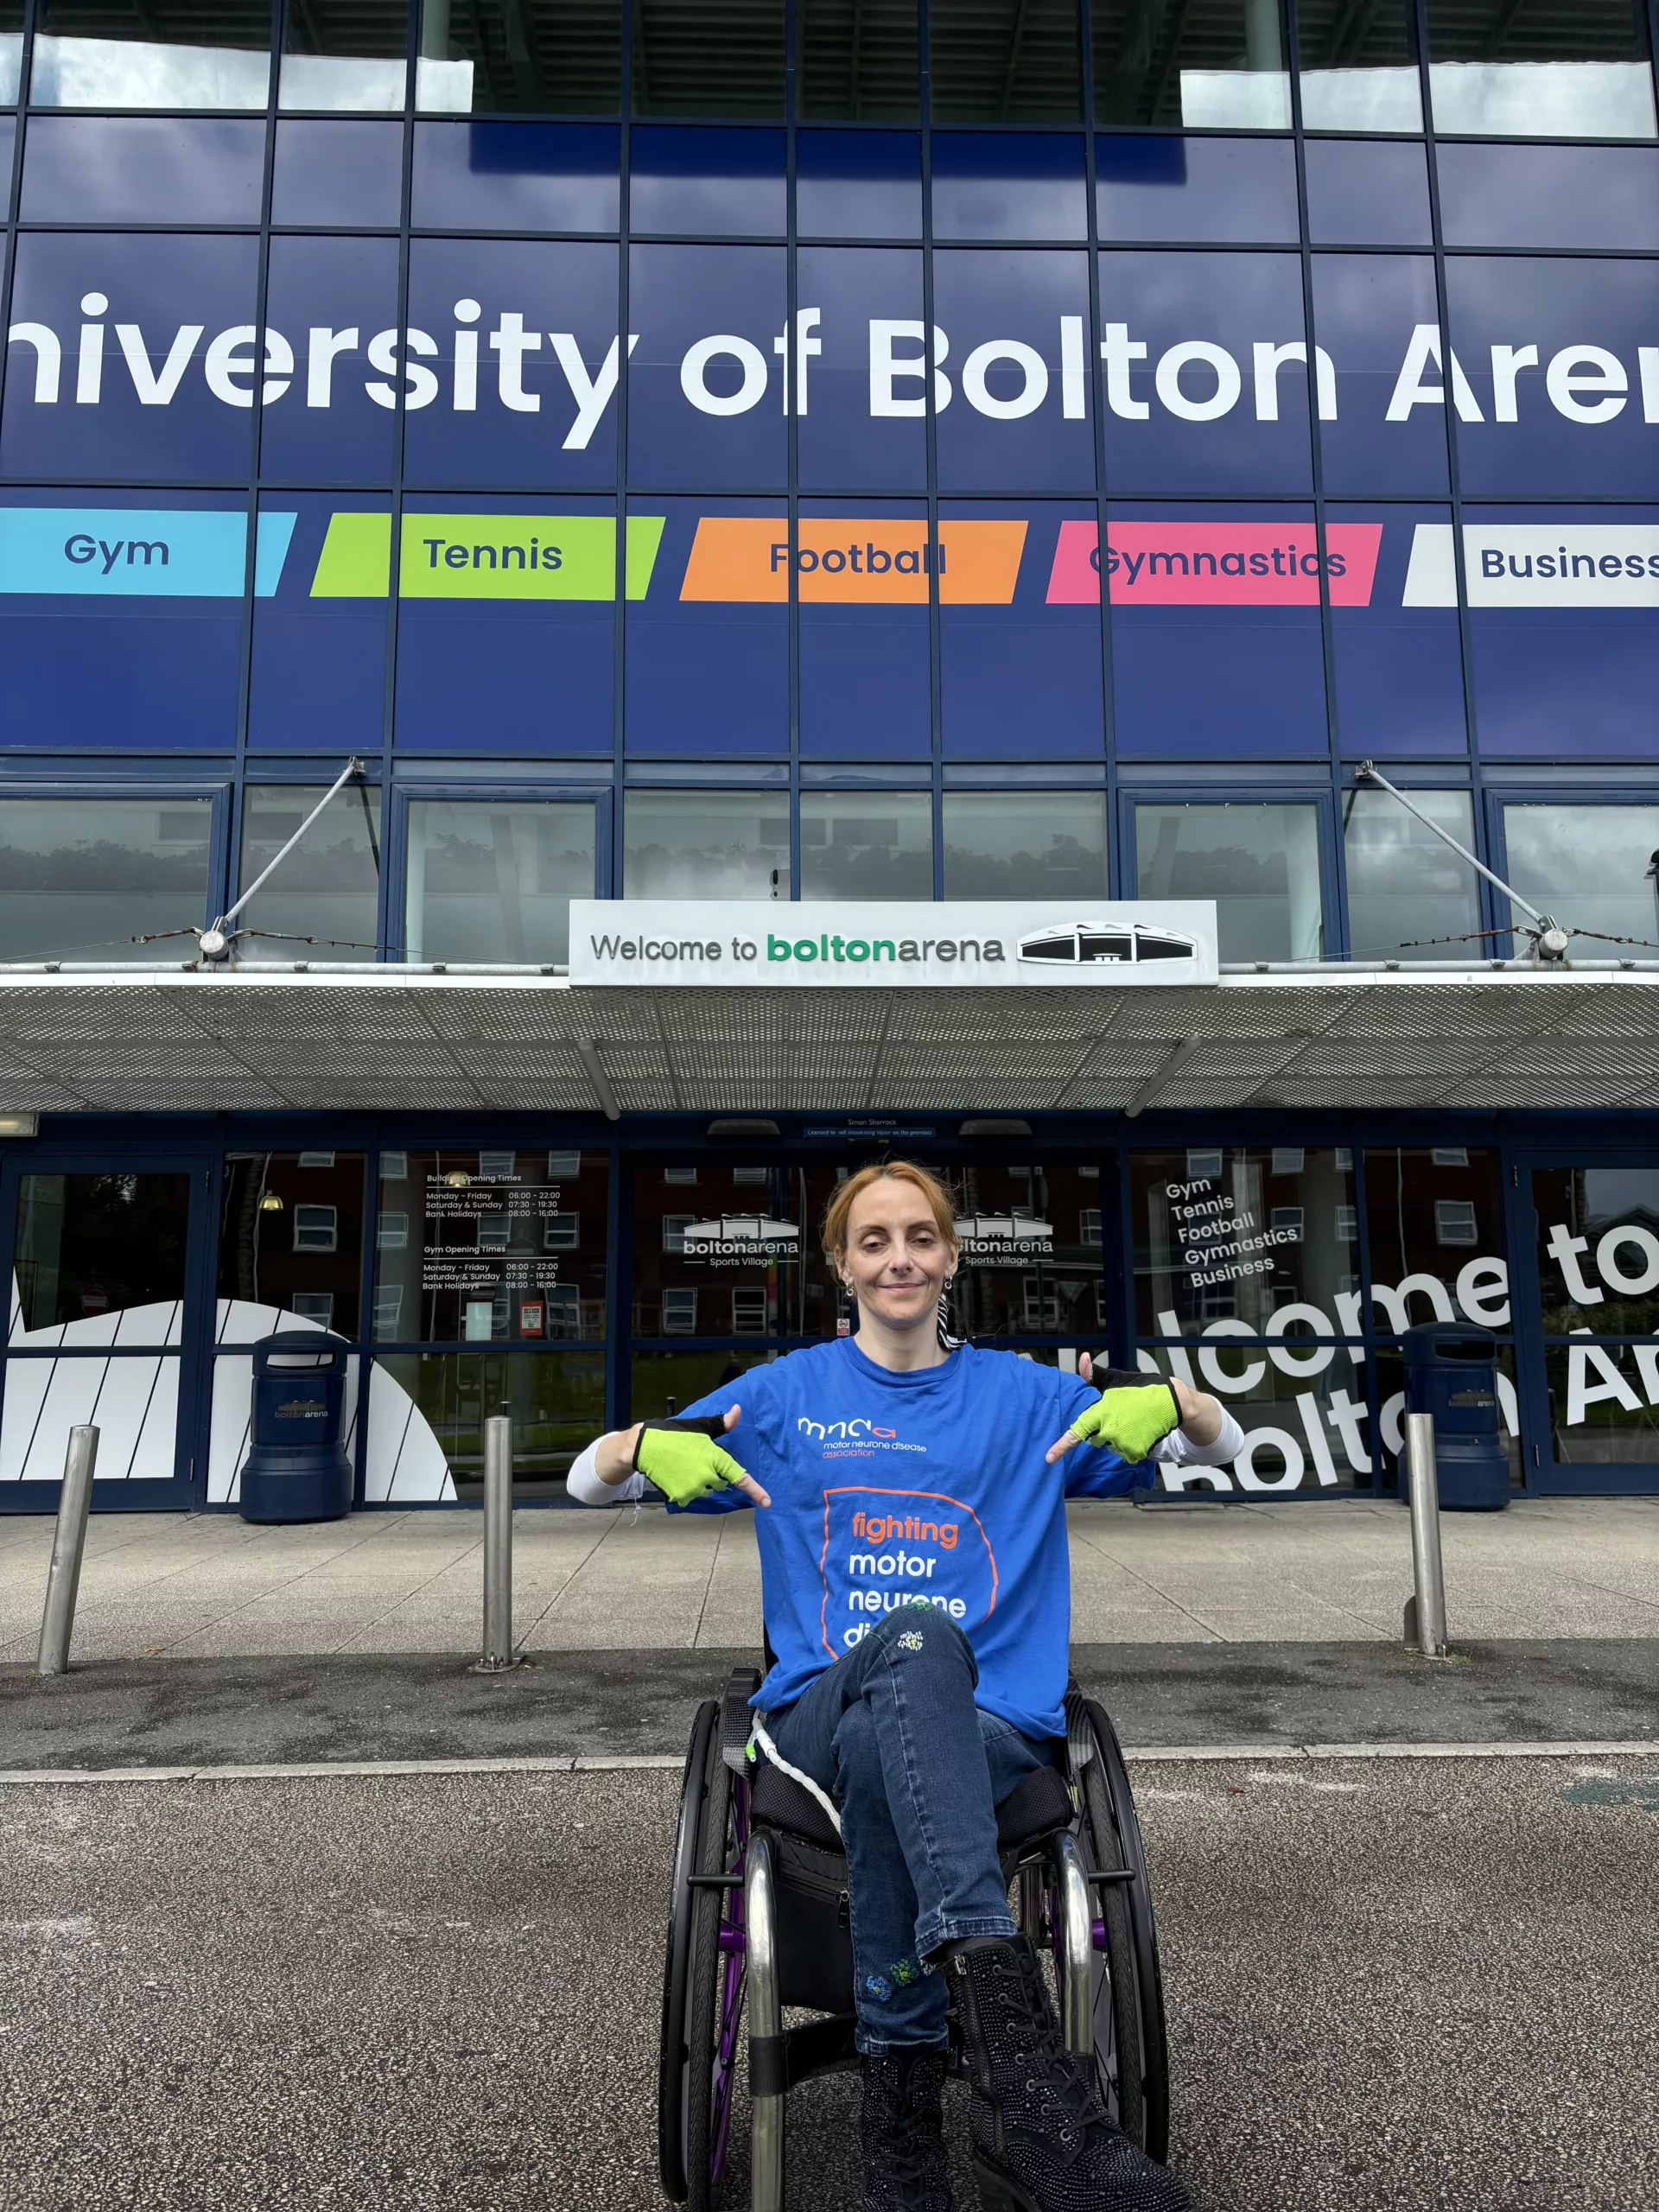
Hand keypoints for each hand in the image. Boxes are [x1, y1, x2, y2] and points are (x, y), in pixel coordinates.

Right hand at [634, 1406, 770, 1507]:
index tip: (767, 1503)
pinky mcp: (681, 1497)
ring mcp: (694, 1489)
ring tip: (682, 1466)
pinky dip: (684, 1489)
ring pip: (704, 1490)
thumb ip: (722, 1424)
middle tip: (695, 1461)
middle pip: (720, 1483)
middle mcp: (708, 1476)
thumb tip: (738, 1411)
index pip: (740, 1477)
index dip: (755, 1491)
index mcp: (716, 1458)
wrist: (643, 1447)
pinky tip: (675, 1475)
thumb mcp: (699, 1426)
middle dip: (712, 1475)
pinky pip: (690, 1496)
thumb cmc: (673, 1434)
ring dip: (698, 1482)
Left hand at [1045, 1370, 1180, 1463]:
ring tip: (1132, 1423)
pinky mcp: (1136, 1452)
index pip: (1077, 1432)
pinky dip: (1131, 1447)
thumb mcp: (1115, 1380)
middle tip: (1120, 1417)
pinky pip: (1125, 1455)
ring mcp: (1123, 1443)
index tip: (1048, 1459)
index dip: (1061, 1446)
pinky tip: (1140, 1433)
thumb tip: (1082, 1357)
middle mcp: (1109, 1430)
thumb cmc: (1140, 1390)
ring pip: (1110, 1447)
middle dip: (1102, 1431)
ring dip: (1117, 1439)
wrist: (1171, 1402)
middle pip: (1094, 1439)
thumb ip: (1094, 1375)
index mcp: (1100, 1413)